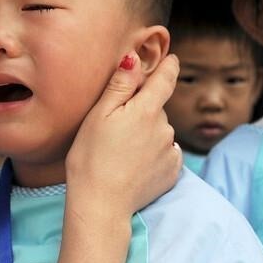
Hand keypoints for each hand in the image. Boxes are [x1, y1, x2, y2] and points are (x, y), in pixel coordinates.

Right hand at [65, 53, 181, 227]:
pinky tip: (133, 164)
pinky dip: (153, 154)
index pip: (166, 79)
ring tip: (121, 150)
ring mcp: (170, 151)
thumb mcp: (99, 115)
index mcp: (147, 110)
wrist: (101, 204)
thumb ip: (120, 85)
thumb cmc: (91, 157)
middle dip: (143, 109)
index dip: (169, 66)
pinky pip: (165, 153)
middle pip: (157, 108)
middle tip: (116, 125)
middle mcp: (165, 128)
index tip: (171, 59)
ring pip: (160, 131)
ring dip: (147, 133)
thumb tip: (135, 58)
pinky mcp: (172, 172)